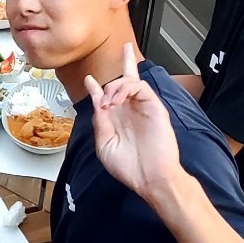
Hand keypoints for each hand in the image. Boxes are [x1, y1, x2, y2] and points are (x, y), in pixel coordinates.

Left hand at [85, 43, 183, 198]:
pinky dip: (125, 88)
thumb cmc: (129, 167)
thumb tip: (95, 98)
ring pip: (130, 81)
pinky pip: (141, 87)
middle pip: (129, 80)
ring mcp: (143, 107)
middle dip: (126, 64)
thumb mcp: (104, 143)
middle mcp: (131, 111)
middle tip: (114, 71)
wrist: (150, 178)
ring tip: (108, 103)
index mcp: (118, 120)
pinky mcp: (155, 107)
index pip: (110, 96)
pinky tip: (116, 101)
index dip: (99, 87)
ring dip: (114, 87)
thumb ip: (99, 120)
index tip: (88, 79)